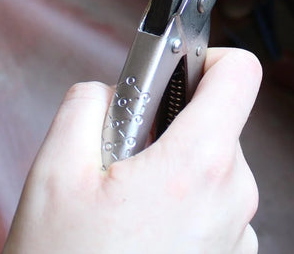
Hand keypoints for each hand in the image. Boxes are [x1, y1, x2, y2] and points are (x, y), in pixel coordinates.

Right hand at [4, 48, 261, 253]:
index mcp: (197, 165)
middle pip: (218, 126)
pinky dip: (184, 211)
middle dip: (171, 129)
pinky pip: (216, 213)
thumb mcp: (54, 174)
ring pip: (215, 171)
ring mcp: (236, 238)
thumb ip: (87, 107)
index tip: (179, 66)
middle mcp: (232, 199)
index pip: (239, 74)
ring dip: (175, 174)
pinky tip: (140, 237)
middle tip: (122, 158)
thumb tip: (108, 89)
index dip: (209, 56)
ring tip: (124, 209)